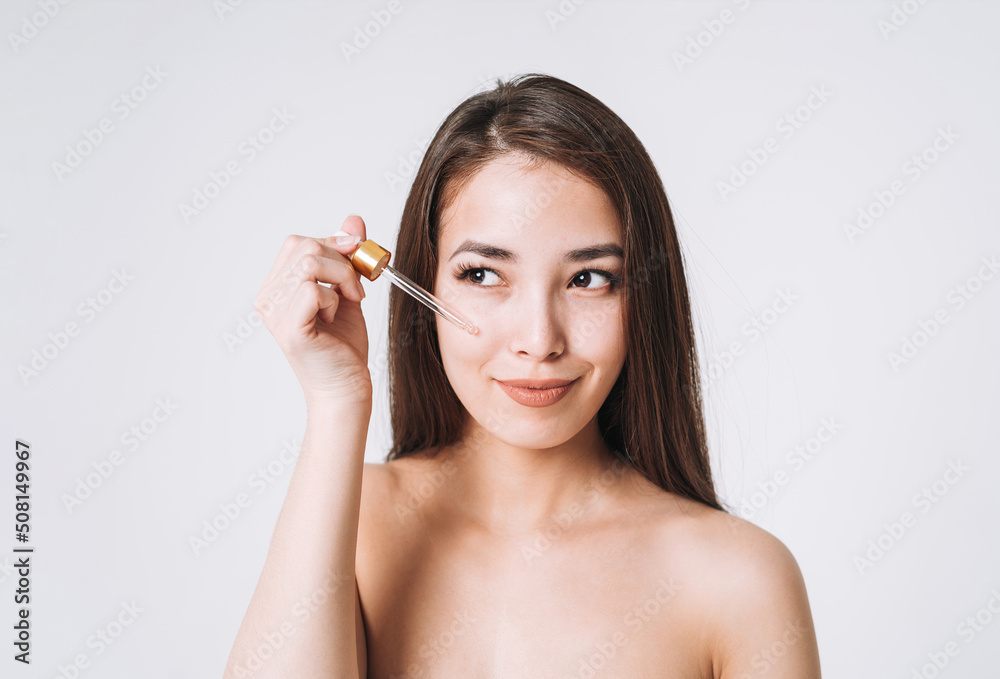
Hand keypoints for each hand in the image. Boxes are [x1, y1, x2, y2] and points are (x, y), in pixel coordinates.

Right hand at [254, 215, 372, 404]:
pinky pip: (312, 290)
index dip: (334, 246)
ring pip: (310, 264)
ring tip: (349, 302)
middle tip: (357, 288)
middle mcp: (268, 298)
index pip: (299, 242)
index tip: (356, 266)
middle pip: (304, 246)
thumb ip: (347, 255)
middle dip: (341, 261)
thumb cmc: (343, 344)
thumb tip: (353, 219)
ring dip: (342, 279)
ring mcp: (275, 313)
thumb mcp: (348, 289)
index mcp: (276, 286)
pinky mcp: (289, 329)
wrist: (347, 385)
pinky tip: (336, 317)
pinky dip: (334, 299)